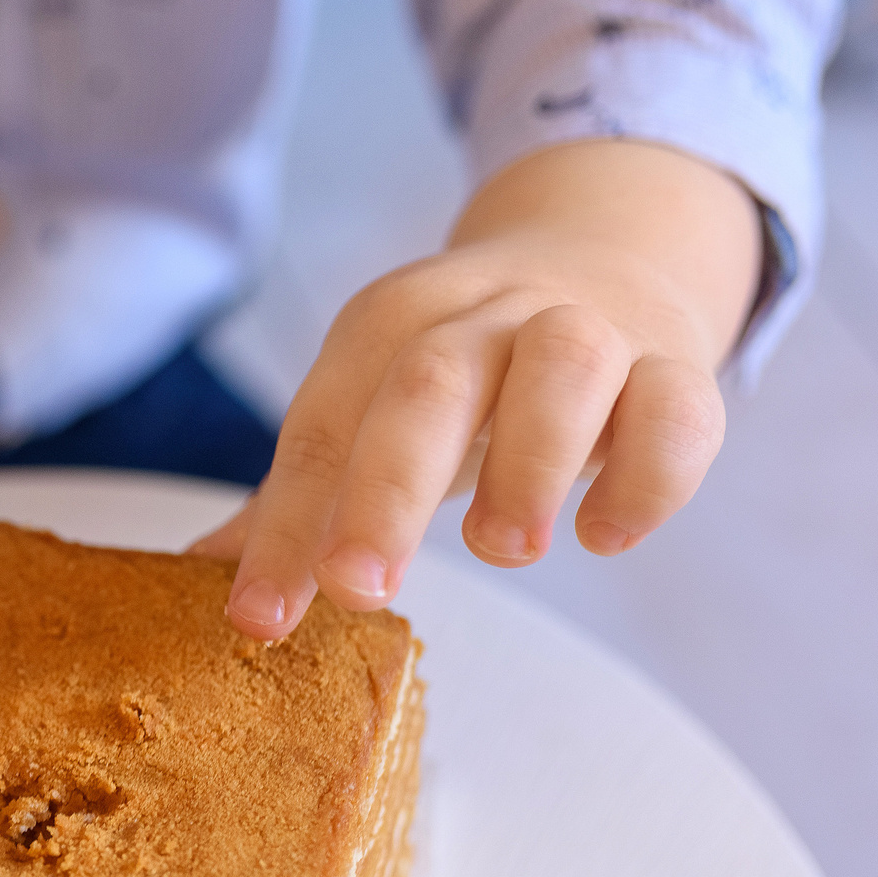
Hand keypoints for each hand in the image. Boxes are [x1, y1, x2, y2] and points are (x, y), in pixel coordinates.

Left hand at [193, 140, 762, 636]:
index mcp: (392, 325)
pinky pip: (677, 407)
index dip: (285, 527)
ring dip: (530, 461)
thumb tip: (200, 572)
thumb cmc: (472, 369)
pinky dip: (648, 473)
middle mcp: (487, 315)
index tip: (254, 620)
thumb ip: (302, 492)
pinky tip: (604, 536)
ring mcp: (590, 331)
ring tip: (502, 548)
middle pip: (431, 382)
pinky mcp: (676, 366)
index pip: (326, 424)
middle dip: (386, 489)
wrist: (610, 257)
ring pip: (564, 366)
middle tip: (355, 588)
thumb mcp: (377, 410)